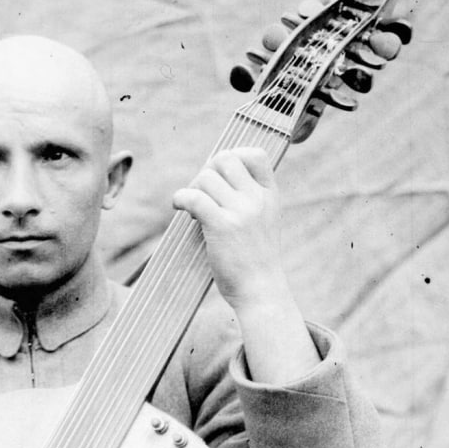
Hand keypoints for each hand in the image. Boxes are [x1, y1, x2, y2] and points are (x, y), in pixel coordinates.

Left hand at [173, 147, 319, 384]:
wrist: (261, 292)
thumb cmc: (257, 262)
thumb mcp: (263, 223)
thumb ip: (248, 200)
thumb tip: (212, 178)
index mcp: (270, 196)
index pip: (255, 155)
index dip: (234, 156)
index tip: (221, 175)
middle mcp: (257, 199)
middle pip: (225, 160)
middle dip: (207, 171)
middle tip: (201, 193)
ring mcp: (241, 211)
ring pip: (205, 177)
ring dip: (192, 188)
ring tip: (191, 207)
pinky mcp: (222, 226)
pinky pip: (194, 197)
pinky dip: (180, 198)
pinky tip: (178, 207)